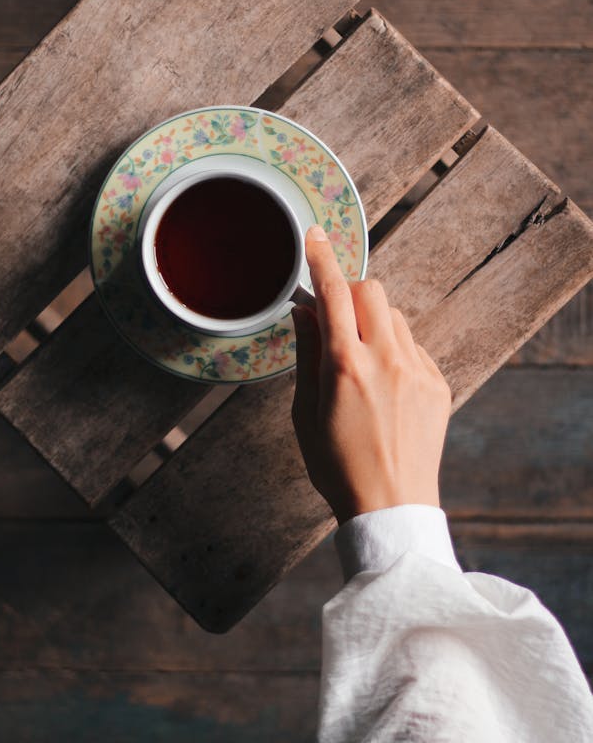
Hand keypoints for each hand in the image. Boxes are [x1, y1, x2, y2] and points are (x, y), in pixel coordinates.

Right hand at [291, 225, 452, 524]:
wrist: (391, 506)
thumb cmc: (338, 466)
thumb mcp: (306, 412)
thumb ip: (306, 355)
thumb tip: (304, 313)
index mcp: (345, 365)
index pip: (332, 293)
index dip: (321, 259)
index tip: (315, 237)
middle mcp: (386, 360)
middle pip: (372, 290)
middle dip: (350, 294)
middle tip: (336, 321)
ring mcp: (417, 371)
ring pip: (396, 318)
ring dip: (373, 324)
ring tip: (360, 366)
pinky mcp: (438, 385)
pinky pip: (415, 347)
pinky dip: (395, 351)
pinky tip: (384, 389)